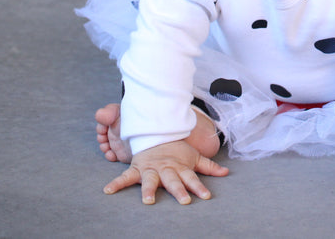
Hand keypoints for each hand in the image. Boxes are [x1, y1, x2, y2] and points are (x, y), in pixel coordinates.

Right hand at [103, 139, 228, 204]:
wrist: (157, 133)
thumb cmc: (177, 149)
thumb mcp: (194, 156)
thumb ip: (209, 166)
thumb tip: (226, 172)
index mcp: (180, 167)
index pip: (192, 178)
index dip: (199, 187)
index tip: (206, 196)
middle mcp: (166, 169)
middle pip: (173, 181)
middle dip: (178, 190)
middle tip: (184, 200)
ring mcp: (151, 169)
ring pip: (151, 180)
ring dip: (149, 190)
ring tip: (148, 201)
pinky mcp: (138, 168)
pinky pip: (125, 177)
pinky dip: (116, 183)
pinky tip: (108, 191)